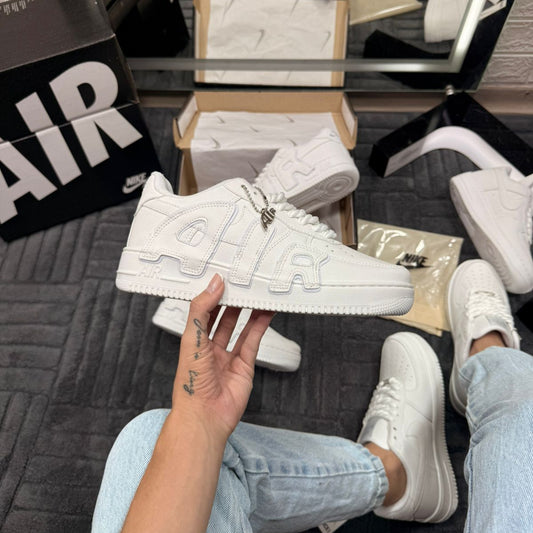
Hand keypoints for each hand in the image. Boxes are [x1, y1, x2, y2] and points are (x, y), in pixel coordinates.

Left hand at [172, 274, 273, 439]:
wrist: (205, 415)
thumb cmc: (192, 382)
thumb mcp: (192, 338)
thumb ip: (202, 310)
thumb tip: (214, 284)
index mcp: (193, 341)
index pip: (203, 312)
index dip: (212, 295)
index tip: (222, 279)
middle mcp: (210, 348)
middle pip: (223, 318)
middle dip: (232, 301)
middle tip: (243, 283)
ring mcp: (228, 356)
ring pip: (240, 328)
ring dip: (249, 311)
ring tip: (257, 293)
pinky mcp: (244, 365)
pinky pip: (253, 341)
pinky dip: (260, 325)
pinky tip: (266, 312)